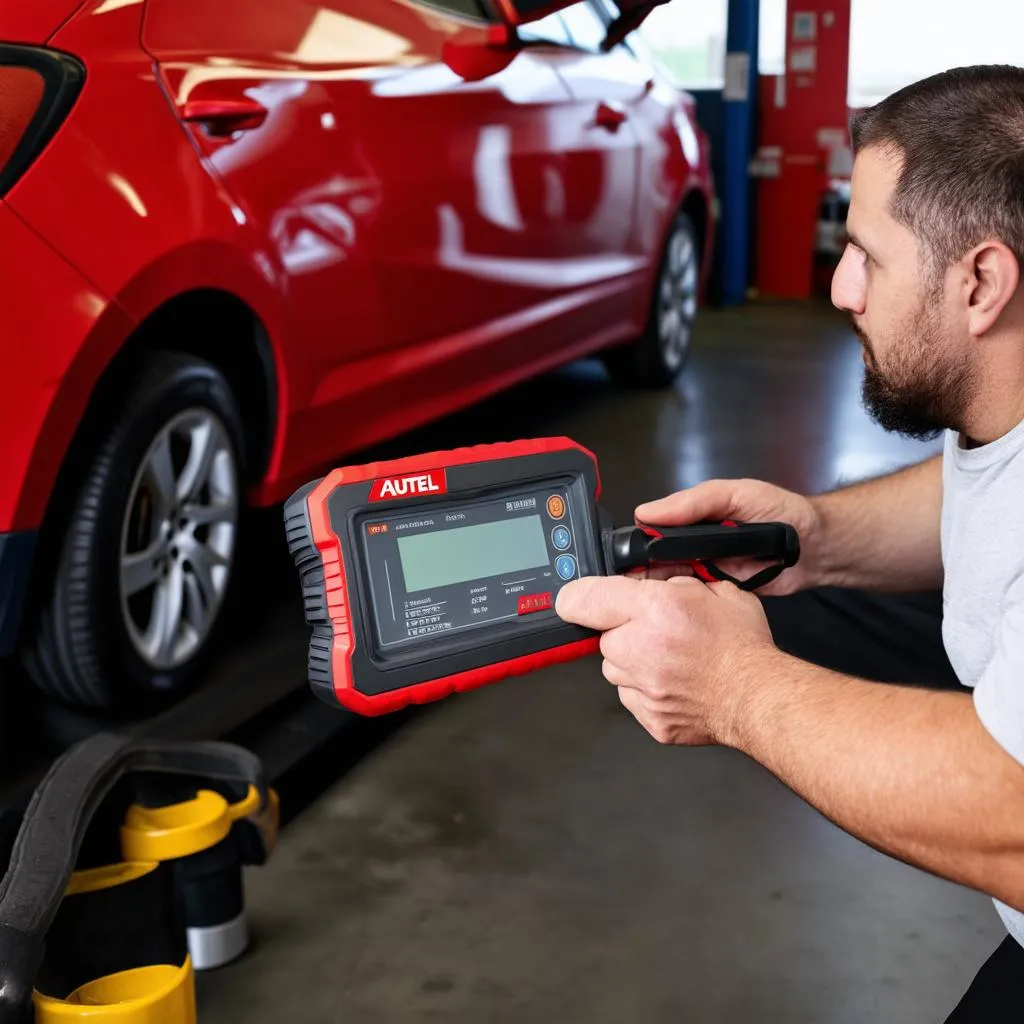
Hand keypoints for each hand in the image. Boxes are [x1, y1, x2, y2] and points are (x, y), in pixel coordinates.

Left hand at [555, 574, 777, 745]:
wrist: (761, 698)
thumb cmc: (744, 647)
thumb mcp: (715, 590)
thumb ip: (674, 579)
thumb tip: (649, 574)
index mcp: (656, 609)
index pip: (584, 598)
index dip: (578, 596)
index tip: (577, 599)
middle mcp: (642, 648)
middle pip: (603, 635)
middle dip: (623, 630)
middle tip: (658, 631)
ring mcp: (643, 686)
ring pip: (614, 668)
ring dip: (633, 661)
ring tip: (671, 659)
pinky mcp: (648, 716)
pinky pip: (630, 696)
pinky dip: (645, 689)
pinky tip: (674, 681)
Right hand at [633, 479, 824, 595]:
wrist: (816, 548)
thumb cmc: (780, 512)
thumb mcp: (735, 495)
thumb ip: (694, 502)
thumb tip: (646, 513)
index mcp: (690, 519)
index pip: (651, 533)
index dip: (639, 544)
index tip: (627, 555)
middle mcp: (693, 546)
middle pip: (656, 562)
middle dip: (646, 572)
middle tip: (639, 582)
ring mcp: (706, 571)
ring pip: (672, 583)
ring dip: (664, 589)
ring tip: (656, 596)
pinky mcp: (720, 595)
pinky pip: (696, 600)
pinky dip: (687, 603)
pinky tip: (678, 606)